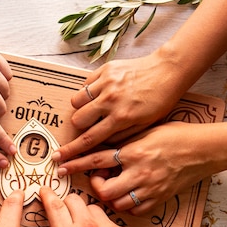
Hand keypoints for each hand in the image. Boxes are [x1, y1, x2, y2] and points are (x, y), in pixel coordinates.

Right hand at [54, 51, 187, 169]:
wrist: (168, 70)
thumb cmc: (159, 101)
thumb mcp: (144, 126)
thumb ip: (119, 137)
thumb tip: (99, 145)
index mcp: (121, 117)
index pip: (89, 138)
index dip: (71, 150)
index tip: (58, 157)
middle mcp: (110, 100)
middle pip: (78, 119)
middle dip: (81, 125)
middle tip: (91, 123)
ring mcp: (106, 83)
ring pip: (77, 101)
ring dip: (82, 107)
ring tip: (95, 107)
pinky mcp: (105, 70)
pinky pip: (85, 85)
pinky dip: (89, 91)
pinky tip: (101, 93)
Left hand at [58, 121, 210, 213]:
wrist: (204, 149)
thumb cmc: (174, 136)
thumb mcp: (143, 131)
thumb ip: (120, 142)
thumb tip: (96, 145)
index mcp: (132, 151)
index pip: (94, 159)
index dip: (74, 163)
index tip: (59, 166)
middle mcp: (138, 171)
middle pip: (103, 189)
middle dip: (96, 186)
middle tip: (100, 179)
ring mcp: (149, 187)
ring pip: (117, 202)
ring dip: (111, 197)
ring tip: (115, 187)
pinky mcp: (159, 199)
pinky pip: (135, 210)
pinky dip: (128, 205)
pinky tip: (129, 195)